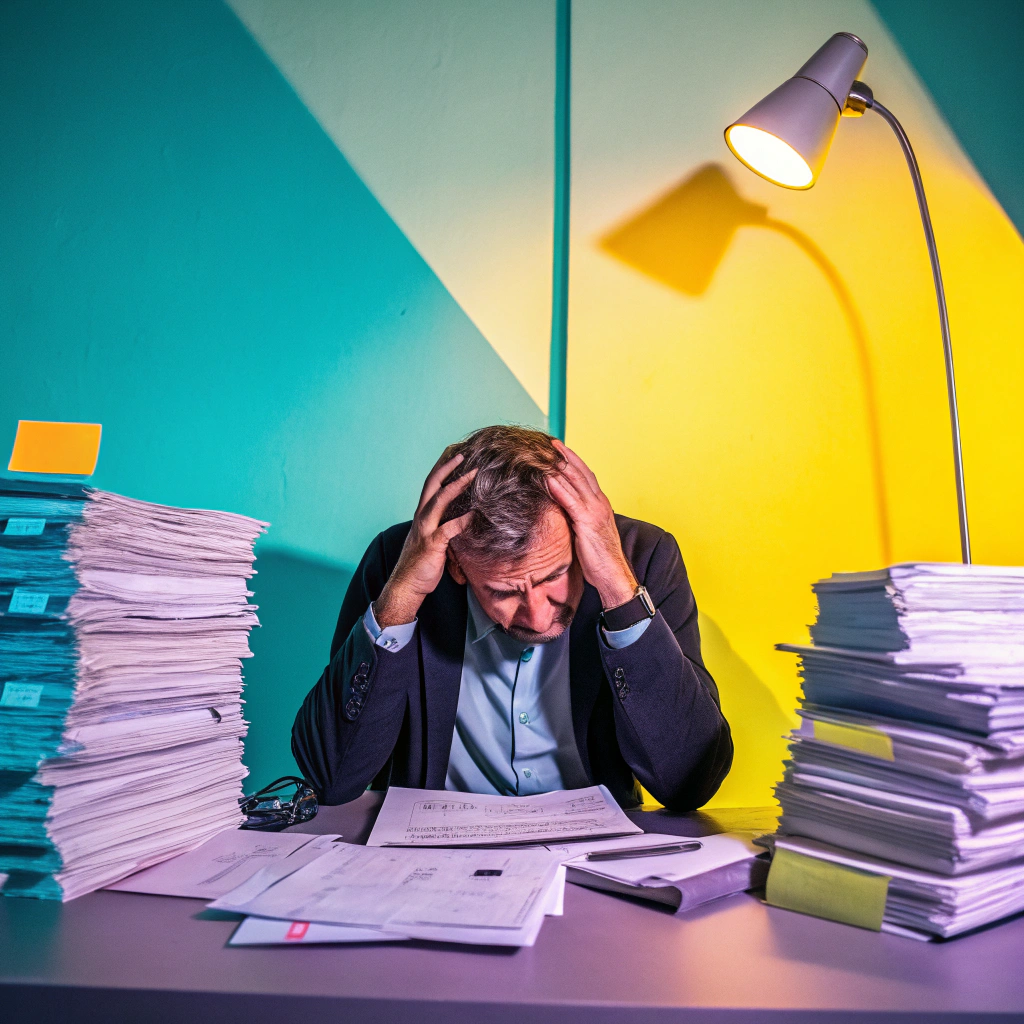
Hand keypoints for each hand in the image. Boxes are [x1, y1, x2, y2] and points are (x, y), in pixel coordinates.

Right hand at [374, 454, 476, 625]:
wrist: (406, 585)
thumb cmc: (422, 564)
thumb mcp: (434, 540)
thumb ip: (445, 526)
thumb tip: (466, 518)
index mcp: (422, 514)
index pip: (431, 484)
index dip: (442, 468)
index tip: (454, 454)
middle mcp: (421, 517)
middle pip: (432, 484)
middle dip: (447, 467)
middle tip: (463, 453)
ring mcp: (425, 529)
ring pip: (440, 500)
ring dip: (457, 485)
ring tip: (473, 474)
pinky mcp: (432, 544)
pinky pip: (449, 528)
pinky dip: (462, 520)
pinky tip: (475, 515)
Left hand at [546, 440, 637, 609]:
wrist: (613, 575)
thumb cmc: (599, 559)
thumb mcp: (587, 533)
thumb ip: (577, 518)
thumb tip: (561, 512)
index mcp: (601, 504)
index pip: (586, 476)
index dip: (573, 462)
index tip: (560, 451)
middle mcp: (600, 503)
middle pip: (581, 472)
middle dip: (566, 456)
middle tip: (551, 443)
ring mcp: (595, 511)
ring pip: (576, 481)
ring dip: (560, 466)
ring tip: (546, 454)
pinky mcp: (587, 522)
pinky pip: (570, 500)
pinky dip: (559, 487)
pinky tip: (548, 478)